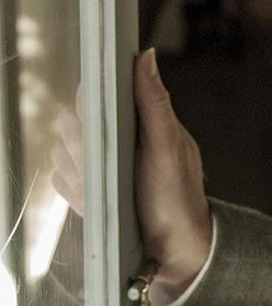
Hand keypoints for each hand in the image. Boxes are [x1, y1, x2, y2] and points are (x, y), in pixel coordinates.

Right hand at [51, 52, 212, 305]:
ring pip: (60, 153)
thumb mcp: (169, 147)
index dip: (90, 103)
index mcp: (132, 119)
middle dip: (85, 145)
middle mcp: (108, 137)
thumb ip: (153, 101)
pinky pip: (59, 183)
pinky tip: (101, 203)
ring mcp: (92, 164)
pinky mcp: (81, 191)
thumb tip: (144, 55)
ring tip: (113, 188)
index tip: (101, 122)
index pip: (91, 93)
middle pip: (68, 123)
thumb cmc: (178, 196)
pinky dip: (76, 194)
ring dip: (82, 172)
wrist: (174, 250)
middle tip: (114, 165)